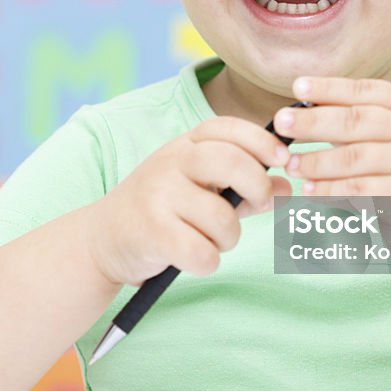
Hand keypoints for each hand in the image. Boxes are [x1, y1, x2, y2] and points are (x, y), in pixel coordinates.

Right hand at [87, 117, 292, 285]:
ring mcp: (158, 195)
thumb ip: (245, 186)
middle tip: (258, 204)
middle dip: (257, 187)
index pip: (227, 128)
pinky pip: (204, 253)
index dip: (262, 140)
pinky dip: (208, 262)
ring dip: (228, 238)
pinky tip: (193, 258)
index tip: (283, 159)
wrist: (103, 239)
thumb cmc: (163, 211)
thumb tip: (287, 187)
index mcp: (184, 144)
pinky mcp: (152, 232)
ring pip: (223, 218)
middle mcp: (170, 162)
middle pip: (231, 163)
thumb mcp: (201, 188)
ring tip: (210, 240)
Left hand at [273, 76, 390, 197]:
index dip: (330, 88)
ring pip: (354, 157)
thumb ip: (357, 122)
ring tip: (290, 164)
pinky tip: (309, 191)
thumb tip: (302, 110)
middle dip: (314, 121)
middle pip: (356, 120)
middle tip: (281, 123)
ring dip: (316, 161)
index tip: (297, 86)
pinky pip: (360, 190)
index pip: (367, 91)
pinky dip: (330, 190)